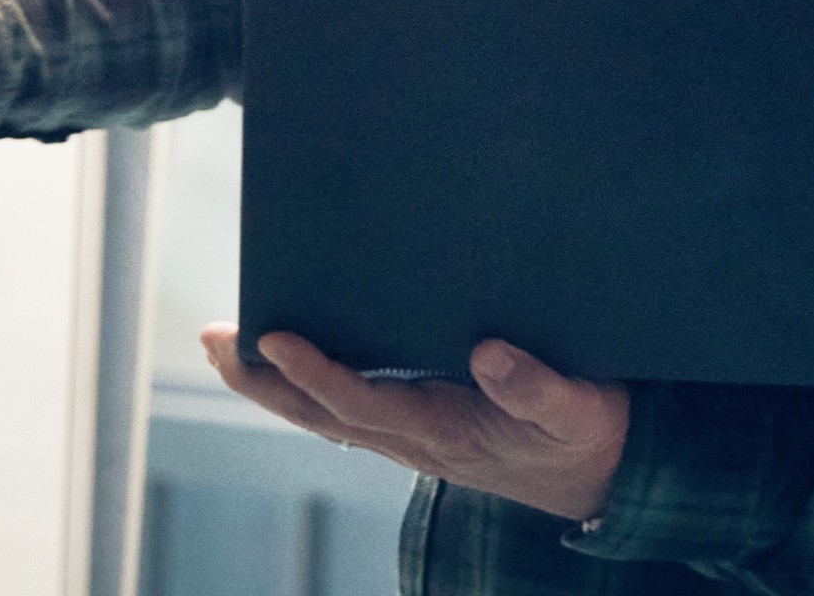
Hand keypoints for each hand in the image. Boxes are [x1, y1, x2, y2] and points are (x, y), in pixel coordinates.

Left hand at [201, 323, 628, 522]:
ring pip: (326, 411)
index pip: (362, 404)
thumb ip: (538, 388)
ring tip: (223, 344)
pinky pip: (348, 404)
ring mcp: (411, 434)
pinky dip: (306, 382)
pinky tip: (282, 358)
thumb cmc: (587, 436)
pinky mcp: (418, 423)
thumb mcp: (580, 411)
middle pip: (322, 411)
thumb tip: (488, 353)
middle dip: (263, 380)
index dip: (314, 372)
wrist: (600, 477)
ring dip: (272, 381)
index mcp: (445, 431)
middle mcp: (415, 436)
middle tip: (213, 340)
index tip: (272, 337)